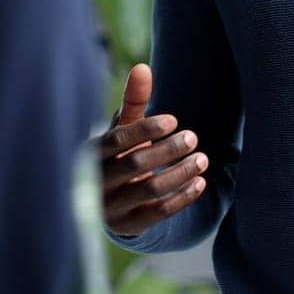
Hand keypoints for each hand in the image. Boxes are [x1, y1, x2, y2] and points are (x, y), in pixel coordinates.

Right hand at [100, 64, 208, 236]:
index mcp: (92, 154)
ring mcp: (111, 207)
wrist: (107, 200)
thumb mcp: (122, 128)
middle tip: (193, 137)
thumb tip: (143, 67)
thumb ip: (133, 101)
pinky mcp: (128, 226)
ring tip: (202, 159)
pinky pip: (158, 213)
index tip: (174, 120)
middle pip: (135, 164)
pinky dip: (182, 197)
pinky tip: (200, 183)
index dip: (145, 129)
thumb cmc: (118, 153)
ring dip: (180, 173)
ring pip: (149, 189)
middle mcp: (97, 182)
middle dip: (168, 150)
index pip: (117, 140)